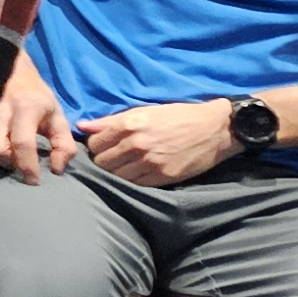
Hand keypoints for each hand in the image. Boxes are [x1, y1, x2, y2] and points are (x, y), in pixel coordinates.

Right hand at [0, 59, 74, 180]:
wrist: (12, 73)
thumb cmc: (38, 99)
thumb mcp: (59, 117)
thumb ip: (64, 145)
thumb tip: (56, 170)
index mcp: (25, 108)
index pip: (22, 142)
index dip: (28, 166)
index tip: (34, 181)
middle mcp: (0, 112)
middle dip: (7, 162)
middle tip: (19, 161)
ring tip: (10, 156)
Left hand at [74, 101, 238, 189]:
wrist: (215, 129)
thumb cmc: (178, 116)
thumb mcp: (144, 111)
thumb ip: (110, 121)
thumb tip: (82, 126)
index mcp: (130, 124)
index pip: (94, 143)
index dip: (95, 146)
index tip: (103, 146)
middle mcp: (137, 144)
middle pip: (101, 162)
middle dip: (102, 161)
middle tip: (112, 158)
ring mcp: (150, 162)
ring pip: (116, 176)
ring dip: (116, 172)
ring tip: (124, 166)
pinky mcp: (163, 177)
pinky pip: (135, 184)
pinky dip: (132, 180)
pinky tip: (137, 173)